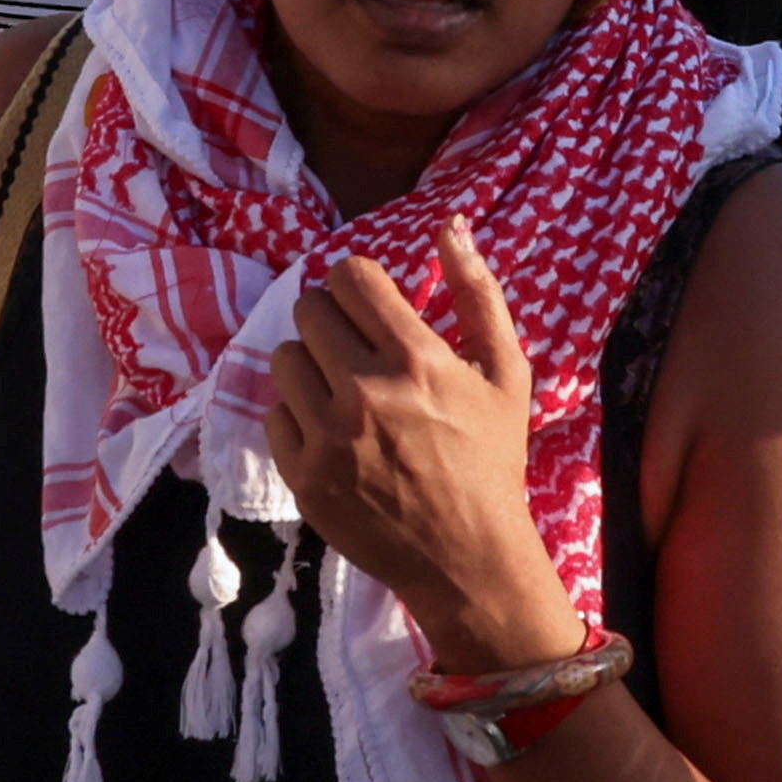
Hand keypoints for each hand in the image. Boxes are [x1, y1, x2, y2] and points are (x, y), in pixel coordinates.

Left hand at [268, 219, 576, 669]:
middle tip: (356, 349)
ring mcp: (328, 437)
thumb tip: (448, 224)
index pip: (348, 277)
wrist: (468, 557)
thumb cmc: (491, 459)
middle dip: (332, 320)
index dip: (358, 284)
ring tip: (340, 389)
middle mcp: (364, 391)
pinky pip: (275, 414)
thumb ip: (478, 293)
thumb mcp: (506, 373)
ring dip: (310, 364)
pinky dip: (298, 417)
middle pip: (309, 309)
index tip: (370, 307)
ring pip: (284, 357)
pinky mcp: (304, 476)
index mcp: (414, 358)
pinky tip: (331, 433)